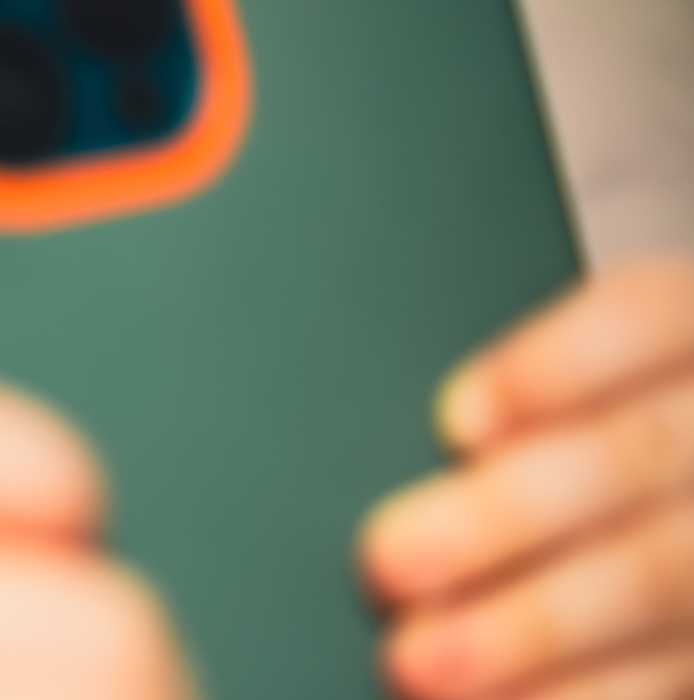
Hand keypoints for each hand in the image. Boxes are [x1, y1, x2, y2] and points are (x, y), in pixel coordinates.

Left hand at [364, 259, 693, 698]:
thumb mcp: (546, 392)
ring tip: (414, 663)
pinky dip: (581, 697)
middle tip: (387, 560)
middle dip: (511, 515)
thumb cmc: (551, 439)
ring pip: (666, 577)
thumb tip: (331, 421)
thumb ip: (481, 405)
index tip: (454, 417)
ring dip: (535, 627)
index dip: (556, 365)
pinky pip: (669, 678)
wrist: (648, 509)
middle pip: (639, 455)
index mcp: (686, 337)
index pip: (646, 318)